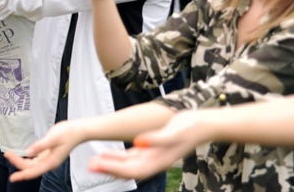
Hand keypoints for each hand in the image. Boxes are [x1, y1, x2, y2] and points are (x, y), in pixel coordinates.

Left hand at [6, 119, 86, 181]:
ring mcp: (49, 160)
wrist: (78, 131)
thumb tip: (28, 152)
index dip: (22, 175)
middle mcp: (49, 163)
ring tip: (10, 154)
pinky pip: (35, 160)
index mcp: (51, 162)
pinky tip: (20, 155)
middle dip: (18, 163)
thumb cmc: (68, 133)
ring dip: (21, 161)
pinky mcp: (48, 155)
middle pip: (30, 168)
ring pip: (32, 165)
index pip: (33, 171)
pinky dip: (26, 159)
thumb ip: (40, 146)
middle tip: (7, 154)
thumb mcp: (53, 138)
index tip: (12, 177)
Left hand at [86, 111, 211, 179]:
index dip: (114, 168)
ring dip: (110, 164)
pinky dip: (118, 157)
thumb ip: (157, 139)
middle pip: (127, 170)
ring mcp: (153, 157)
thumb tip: (138, 143)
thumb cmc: (191, 126)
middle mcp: (154, 162)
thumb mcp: (174, 131)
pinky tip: (107, 154)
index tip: (98, 164)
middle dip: (108, 169)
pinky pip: (132, 156)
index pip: (132, 169)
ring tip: (93, 163)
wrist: (204, 124)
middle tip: (89, 166)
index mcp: (159, 161)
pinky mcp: (152, 149)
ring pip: (127, 164)